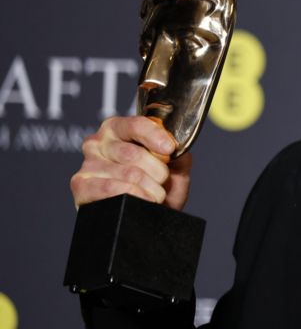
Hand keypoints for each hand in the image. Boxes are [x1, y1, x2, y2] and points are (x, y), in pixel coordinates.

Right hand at [70, 116, 192, 210]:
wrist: (145, 216)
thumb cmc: (156, 187)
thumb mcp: (174, 167)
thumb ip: (178, 153)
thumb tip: (174, 145)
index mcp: (118, 129)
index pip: (136, 125)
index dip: (155, 136)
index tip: (169, 149)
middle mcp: (97, 143)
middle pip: (133, 153)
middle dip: (157, 172)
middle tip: (162, 182)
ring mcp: (87, 165)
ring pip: (128, 174)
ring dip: (150, 189)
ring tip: (155, 195)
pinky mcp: (81, 186)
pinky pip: (111, 189)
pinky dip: (134, 196)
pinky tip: (141, 201)